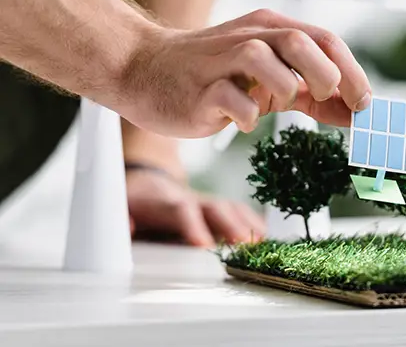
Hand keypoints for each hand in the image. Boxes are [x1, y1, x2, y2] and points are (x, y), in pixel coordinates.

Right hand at [116, 8, 371, 138]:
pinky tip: (246, 121)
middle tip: (329, 98)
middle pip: (300, 41)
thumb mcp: (270, 78)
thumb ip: (312, 92)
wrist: (144, 70)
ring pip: (264, 59)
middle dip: (326, 74)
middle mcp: (249, 38)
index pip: (324, 40)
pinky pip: (230, 98)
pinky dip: (248, 115)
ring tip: (280, 103)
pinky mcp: (199, 89)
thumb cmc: (216, 74)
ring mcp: (222, 62)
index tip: (365, 104)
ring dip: (286, 87)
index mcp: (270, 30)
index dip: (352, 71)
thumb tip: (356, 112)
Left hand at [126, 167, 264, 246]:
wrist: (147, 181)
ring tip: (262, 242)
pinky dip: (253, 222)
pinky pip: (239, 211)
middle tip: (245, 243)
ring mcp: (207, 202)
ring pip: (231, 208)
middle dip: (231, 225)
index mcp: (166, 203)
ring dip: (247, 224)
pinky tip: (265, 236)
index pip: (181, 211)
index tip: (203, 245)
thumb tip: (129, 227)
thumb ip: (123, 219)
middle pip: (215, 208)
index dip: (193, 225)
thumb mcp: (119, 208)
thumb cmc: (134, 202)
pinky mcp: (217, 208)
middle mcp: (191, 199)